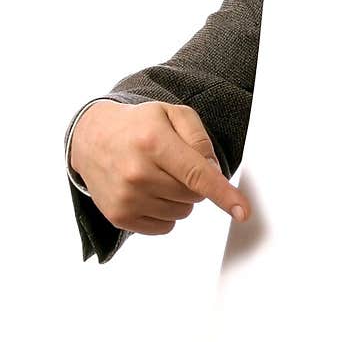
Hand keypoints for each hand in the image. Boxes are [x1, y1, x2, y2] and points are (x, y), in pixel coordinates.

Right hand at [69, 100, 249, 234]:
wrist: (91, 139)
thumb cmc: (138, 126)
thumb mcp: (172, 114)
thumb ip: (200, 139)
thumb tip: (215, 172)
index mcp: (153, 142)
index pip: (197, 175)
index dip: (223, 194)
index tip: (243, 211)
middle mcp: (137, 173)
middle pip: (194, 196)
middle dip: (194, 183)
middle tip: (173, 165)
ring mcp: (126, 198)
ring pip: (182, 213)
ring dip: (179, 198)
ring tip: (157, 176)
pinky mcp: (119, 216)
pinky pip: (165, 227)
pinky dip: (164, 212)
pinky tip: (148, 192)